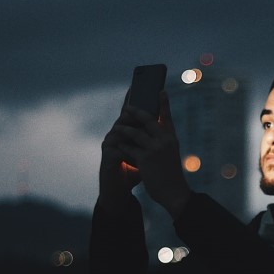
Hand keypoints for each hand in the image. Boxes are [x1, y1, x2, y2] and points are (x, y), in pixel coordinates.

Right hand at [99, 92, 141, 206]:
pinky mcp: (108, 155)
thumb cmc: (134, 170)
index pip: (130, 112)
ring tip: (143, 121)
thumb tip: (165, 123)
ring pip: (121, 129)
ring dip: (132, 126)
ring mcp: (110, 143)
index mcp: (126, 131)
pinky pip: (118, 147)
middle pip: (125, 116)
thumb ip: (151, 139)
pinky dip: (128, 146)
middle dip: (134, 108)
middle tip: (144, 99)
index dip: (134, 99)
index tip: (140, 86)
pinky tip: (136, 144)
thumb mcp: (146, 152)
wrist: (120, 188)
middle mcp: (116, 133)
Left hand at [112, 91, 191, 217]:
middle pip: (148, 120)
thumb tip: (148, 129)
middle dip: (136, 111)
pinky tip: (118, 144)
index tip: (160, 90)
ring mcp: (155, 149)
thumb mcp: (170, 154)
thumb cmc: (171, 174)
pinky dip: (123, 145)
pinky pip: (129, 148)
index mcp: (172, 138)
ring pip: (135, 133)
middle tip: (128, 106)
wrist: (174, 193)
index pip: (167, 117)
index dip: (164, 103)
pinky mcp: (145, 159)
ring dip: (124, 129)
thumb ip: (162, 141)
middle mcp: (165, 141)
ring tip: (117, 127)